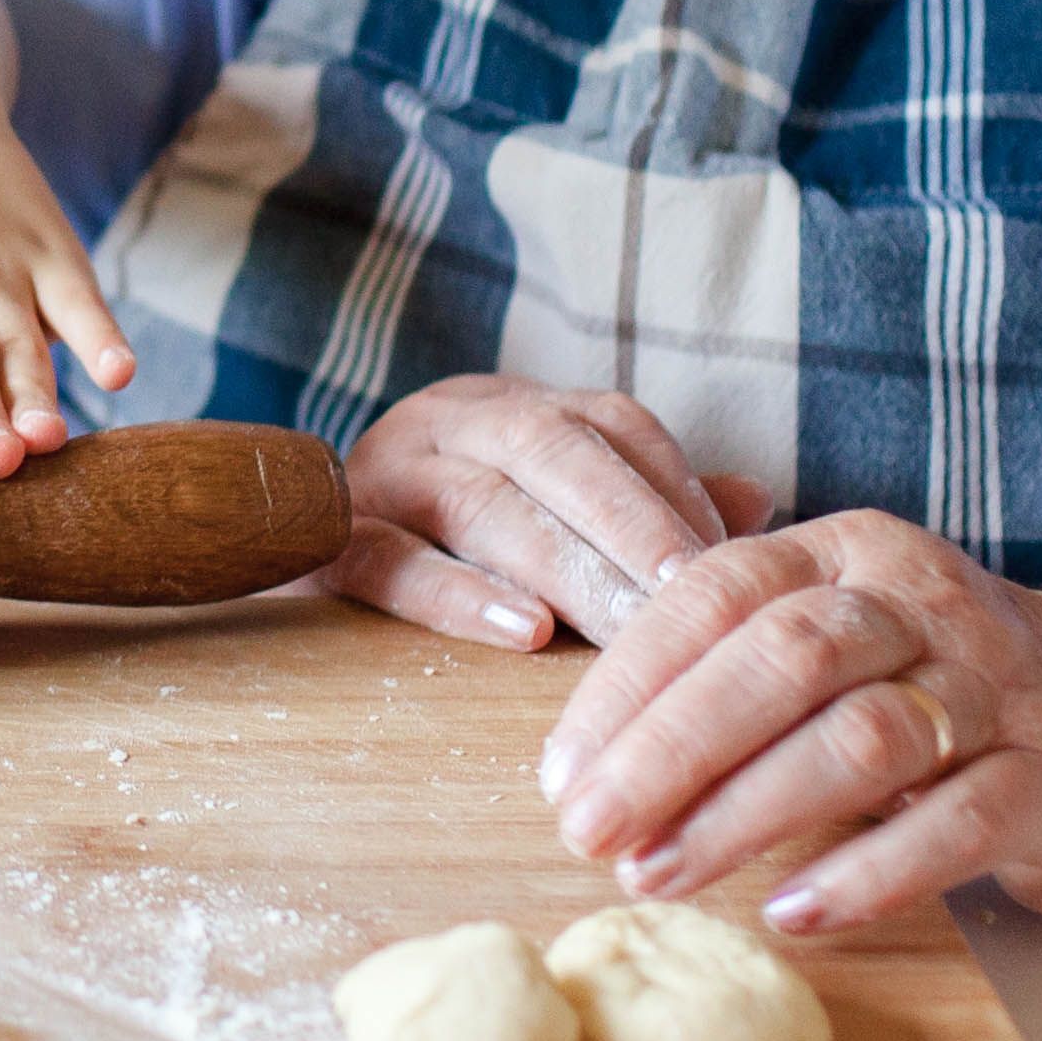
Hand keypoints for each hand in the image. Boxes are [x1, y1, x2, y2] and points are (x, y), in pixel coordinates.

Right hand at [325, 377, 772, 648]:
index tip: (735, 563)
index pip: (609, 424)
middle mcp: (446, 420)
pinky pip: (391, 561)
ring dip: (569, 568)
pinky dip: (462, 597)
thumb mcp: (548, 505)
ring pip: (483, 503)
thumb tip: (759, 501)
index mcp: (509, 406)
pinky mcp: (325, 541)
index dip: (676, 486)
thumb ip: (647, 504)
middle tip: (695, 599)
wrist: (282, 537)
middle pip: (553, 452)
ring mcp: (381, 474)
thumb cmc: (449, 538)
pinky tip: (527, 634)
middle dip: (633, 525)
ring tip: (631, 629)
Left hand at [535, 509, 1041, 931]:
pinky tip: (794, 912)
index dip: (626, 684)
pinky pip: (955, 822)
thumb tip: (582, 753)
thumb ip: (727, 667)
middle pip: (779, 659)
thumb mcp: (838, 648)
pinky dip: (868, 872)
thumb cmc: (942, 694)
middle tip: (586, 830)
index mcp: (847, 552)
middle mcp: (922, 602)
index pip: (713, 593)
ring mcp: (997, 687)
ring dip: (742, 814)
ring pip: (858, 739)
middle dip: (667, 750)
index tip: (558, 770)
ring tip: (658, 876)